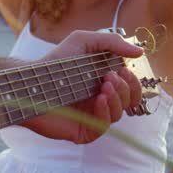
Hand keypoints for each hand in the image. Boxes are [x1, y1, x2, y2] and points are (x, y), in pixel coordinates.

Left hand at [21, 31, 143, 143]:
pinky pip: (104, 126)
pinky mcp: (84, 130)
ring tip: (103, 87)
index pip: (131, 88)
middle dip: (126, 88)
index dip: (133, 81)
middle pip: (130, 102)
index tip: (124, 69)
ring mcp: (93, 117)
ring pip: (119, 114)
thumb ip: (112, 42)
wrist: (32, 82)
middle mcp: (102, 101)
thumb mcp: (83, 42)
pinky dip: (106, 112)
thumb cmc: (56, 62)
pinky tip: (99, 99)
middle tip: (110, 77)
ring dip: (117, 99)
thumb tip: (140, 51)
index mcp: (105, 84)